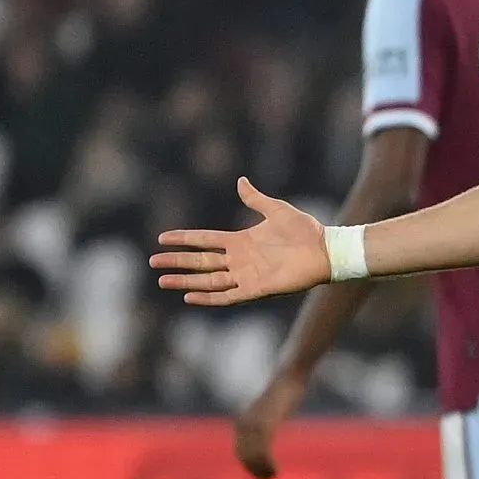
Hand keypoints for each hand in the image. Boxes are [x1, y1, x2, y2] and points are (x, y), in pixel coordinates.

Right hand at [153, 179, 332, 304]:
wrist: (325, 250)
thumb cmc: (305, 231)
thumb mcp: (276, 210)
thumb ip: (255, 199)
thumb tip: (241, 181)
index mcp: (241, 241)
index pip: (204, 240)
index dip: (184, 239)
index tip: (162, 238)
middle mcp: (240, 259)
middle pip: (200, 262)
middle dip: (177, 263)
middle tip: (153, 263)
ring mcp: (247, 275)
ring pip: (209, 280)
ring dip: (186, 281)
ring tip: (163, 281)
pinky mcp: (257, 289)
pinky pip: (228, 296)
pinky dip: (209, 297)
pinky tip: (190, 297)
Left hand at [232, 373, 305, 478]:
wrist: (290, 378)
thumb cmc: (285, 391)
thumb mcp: (275, 408)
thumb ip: (271, 418)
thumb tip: (276, 423)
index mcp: (246, 422)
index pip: (241, 449)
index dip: (250, 465)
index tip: (265, 474)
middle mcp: (246, 423)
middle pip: (244, 453)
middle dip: (254, 469)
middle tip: (270, 478)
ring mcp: (254, 424)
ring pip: (251, 455)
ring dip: (261, 469)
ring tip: (273, 476)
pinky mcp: (264, 424)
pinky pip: (261, 450)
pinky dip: (266, 464)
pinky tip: (275, 471)